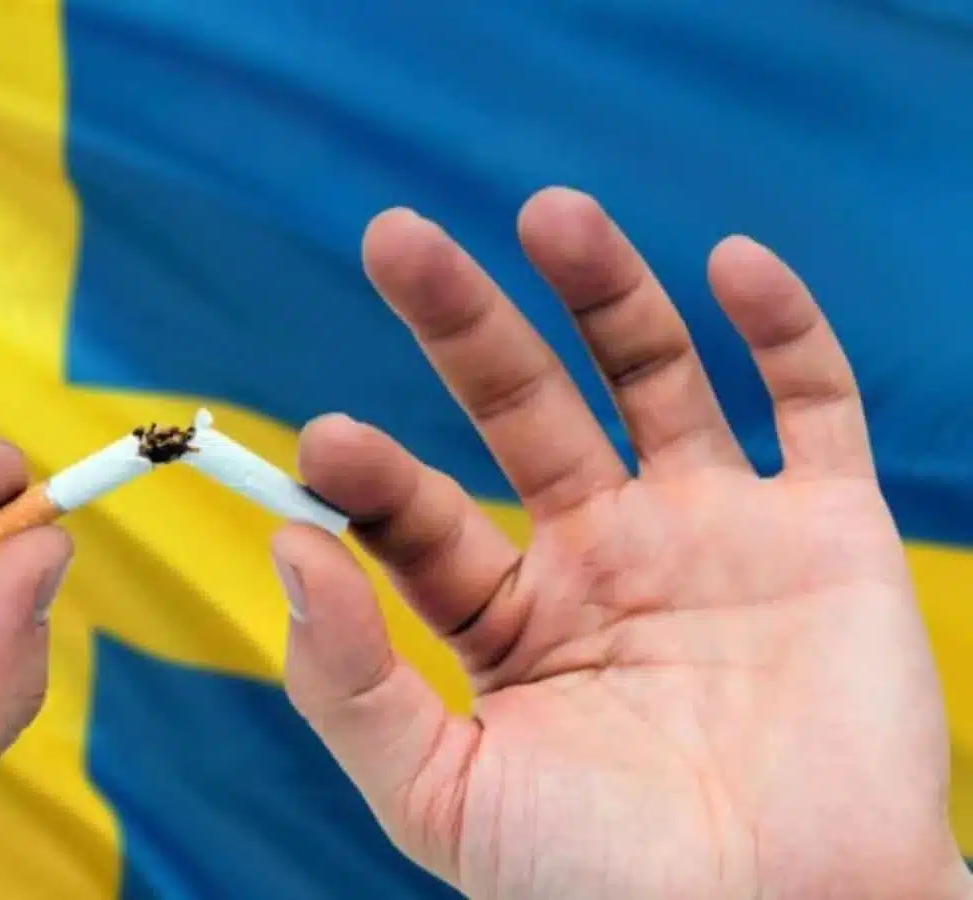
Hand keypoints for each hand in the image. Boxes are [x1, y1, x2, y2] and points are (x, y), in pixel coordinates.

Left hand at [274, 190, 971, 898]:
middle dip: (462, 323)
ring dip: (603, 289)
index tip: (324, 444)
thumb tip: (287, 549)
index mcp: (510, 620)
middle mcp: (604, 557)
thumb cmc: (604, 892)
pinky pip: (812, 407)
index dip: (373, 476)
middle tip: (394, 240)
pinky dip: (780, 329)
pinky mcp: (828, 534)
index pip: (424, 517)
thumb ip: (351, 684)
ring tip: (547, 212)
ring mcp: (714, 534)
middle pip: (523, 408)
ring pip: (653, 377)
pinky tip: (726, 263)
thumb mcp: (442, 799)